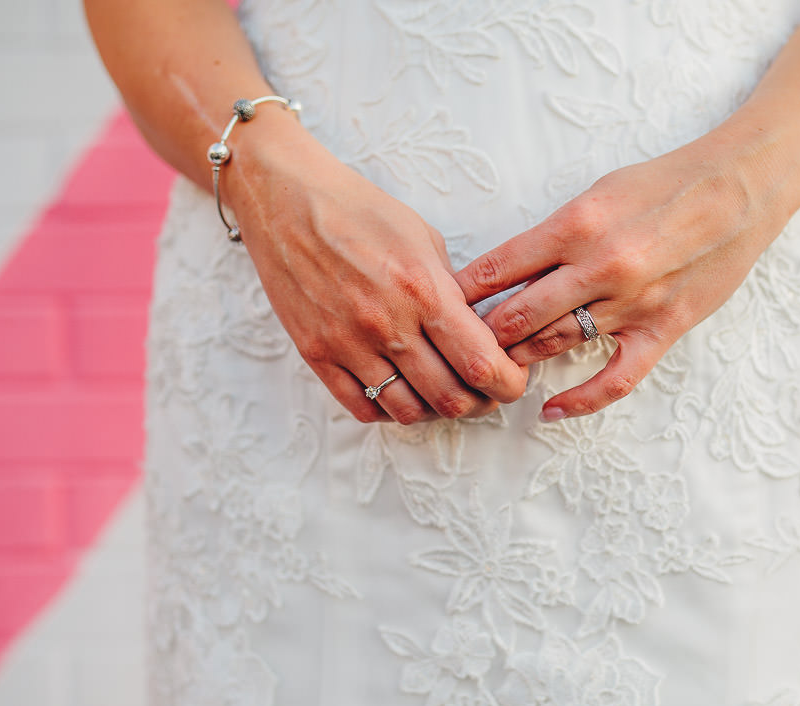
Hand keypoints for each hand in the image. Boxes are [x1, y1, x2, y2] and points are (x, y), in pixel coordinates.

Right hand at [227, 115, 526, 423]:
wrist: (285, 199)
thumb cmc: (359, 211)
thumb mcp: (423, 239)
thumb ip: (451, 291)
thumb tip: (478, 332)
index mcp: (422, 290)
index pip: (480, 363)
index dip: (508, 383)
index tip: (513, 381)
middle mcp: (387, 324)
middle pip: (450, 397)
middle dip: (480, 402)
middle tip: (486, 393)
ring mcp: (347, 343)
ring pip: (408, 410)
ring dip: (436, 411)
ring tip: (444, 394)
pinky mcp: (316, 354)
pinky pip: (361, 407)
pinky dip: (389, 410)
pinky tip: (401, 394)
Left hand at [455, 135, 793, 421]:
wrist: (741, 187)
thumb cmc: (665, 183)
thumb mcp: (597, 191)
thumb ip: (553, 234)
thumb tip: (507, 271)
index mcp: (575, 224)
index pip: (498, 269)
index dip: (461, 295)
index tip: (437, 310)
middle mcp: (600, 266)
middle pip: (518, 315)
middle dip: (482, 335)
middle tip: (455, 349)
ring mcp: (633, 302)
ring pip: (556, 344)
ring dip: (519, 360)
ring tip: (491, 371)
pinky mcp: (664, 328)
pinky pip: (616, 379)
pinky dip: (580, 400)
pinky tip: (550, 410)